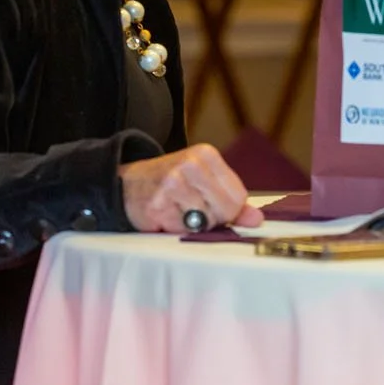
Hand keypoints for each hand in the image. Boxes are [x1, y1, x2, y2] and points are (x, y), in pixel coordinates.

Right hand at [117, 143, 264, 231]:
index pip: (238, 197)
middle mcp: (190, 164)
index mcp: (207, 155)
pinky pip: (181, 229)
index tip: (212, 206)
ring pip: (204, 222)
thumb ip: (233, 201)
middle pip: (225, 211)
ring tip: (177, 210)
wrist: (127, 184)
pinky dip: (174, 228)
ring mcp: (172, 183)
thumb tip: (257, 220)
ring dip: (192, 225)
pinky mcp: (157, 204)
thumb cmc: (171, 184)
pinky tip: (164, 215)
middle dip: (212, 219)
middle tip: (193, 210)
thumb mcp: (204, 183)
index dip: (229, 210)